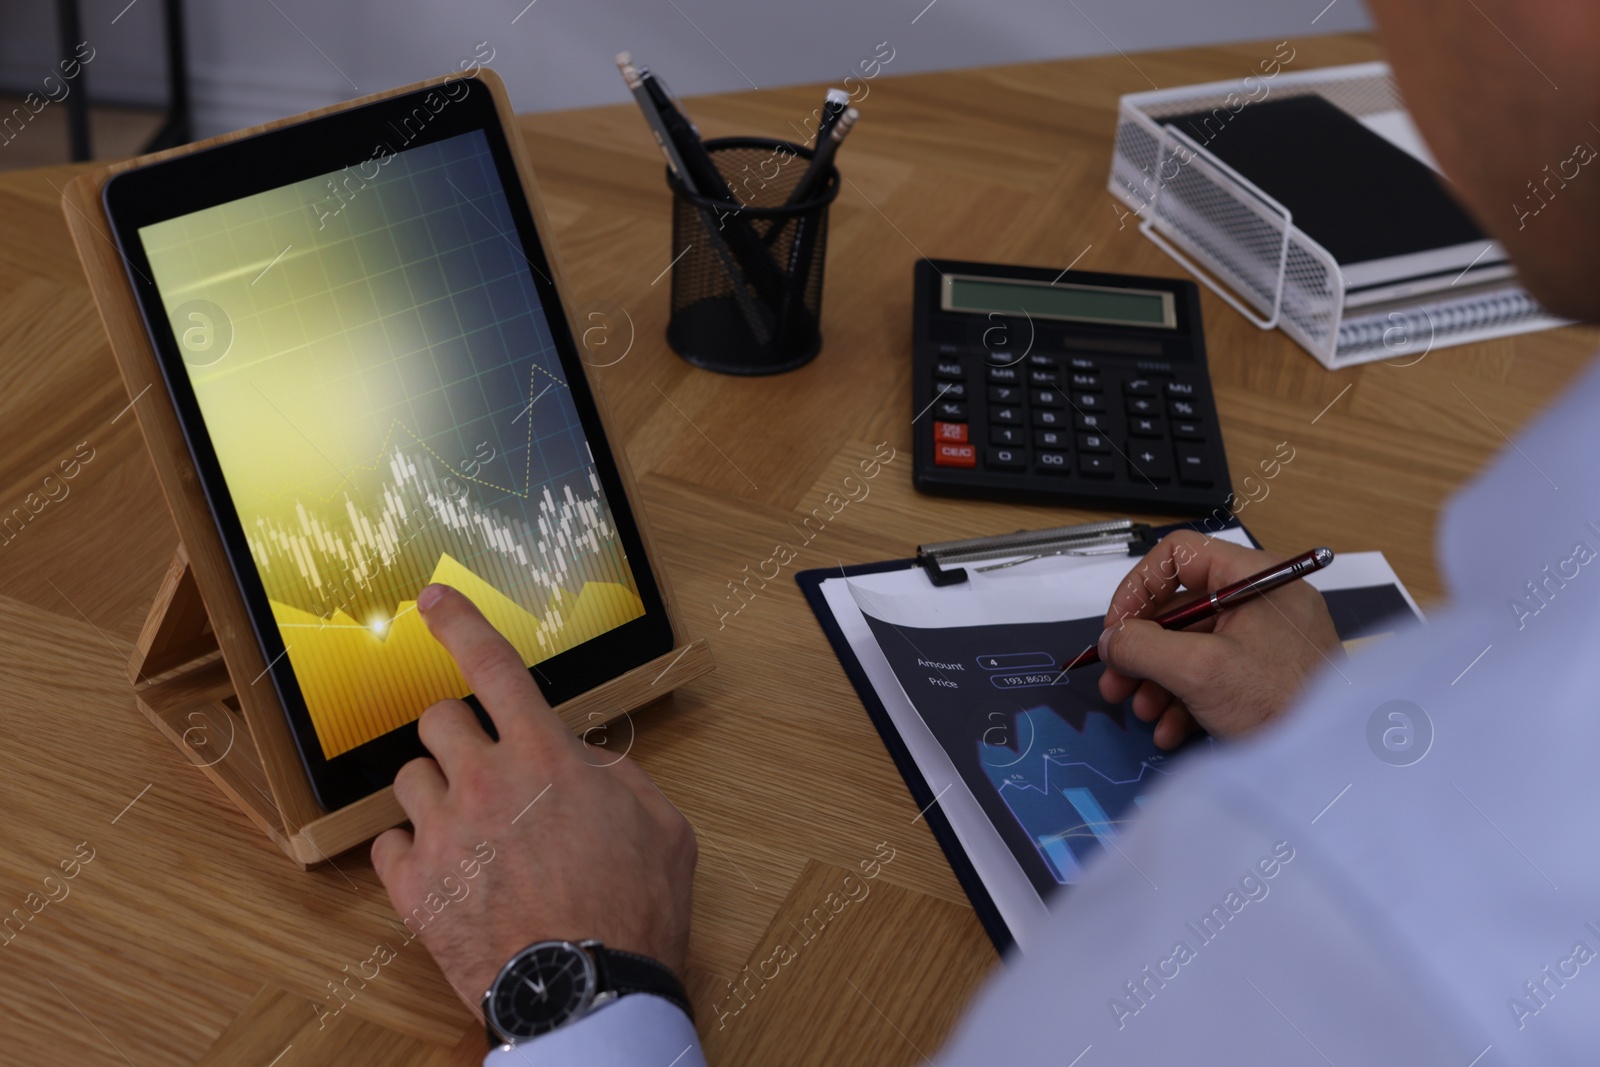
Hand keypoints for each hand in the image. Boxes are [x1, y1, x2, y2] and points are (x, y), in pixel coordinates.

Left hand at [371, 584, 695, 1010]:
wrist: (585, 990)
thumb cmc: (632, 911)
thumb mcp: (661, 825)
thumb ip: (619, 776)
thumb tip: (585, 761)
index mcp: (547, 756)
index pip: (493, 666)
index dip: (460, 623)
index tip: (433, 601)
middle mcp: (486, 781)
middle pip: (437, 720)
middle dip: (460, 736)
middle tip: (485, 768)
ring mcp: (442, 833)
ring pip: (409, 778)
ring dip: (436, 793)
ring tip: (470, 830)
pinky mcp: (413, 886)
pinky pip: (387, 842)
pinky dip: (411, 851)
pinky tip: (447, 870)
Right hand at [1096, 531, 1342, 747]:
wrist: (1333, 760)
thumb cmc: (1286, 704)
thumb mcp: (1199, 670)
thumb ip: (1143, 647)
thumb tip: (1112, 640)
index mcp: (1256, 579)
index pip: (1179, 556)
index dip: (1139, 588)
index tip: (1117, 628)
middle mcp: (1263, 601)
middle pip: (1180, 607)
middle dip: (1142, 649)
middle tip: (1116, 678)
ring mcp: (1267, 638)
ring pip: (1192, 644)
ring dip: (1158, 679)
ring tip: (1143, 710)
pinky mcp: (1267, 672)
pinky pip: (1213, 671)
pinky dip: (1185, 698)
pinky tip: (1170, 728)